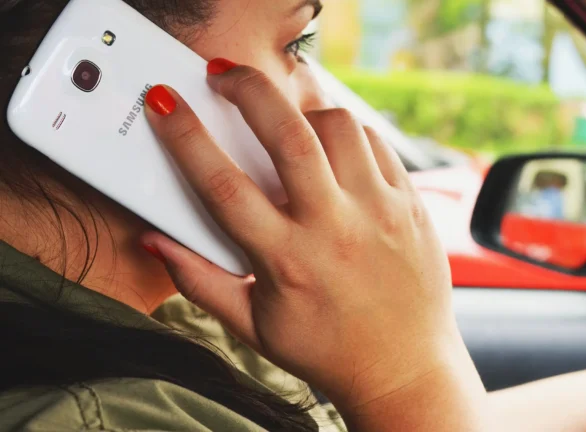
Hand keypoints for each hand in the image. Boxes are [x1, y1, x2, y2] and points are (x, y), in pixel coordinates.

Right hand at [139, 64, 485, 424]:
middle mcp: (335, 228)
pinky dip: (346, 132)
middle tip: (224, 75)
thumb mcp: (253, 326)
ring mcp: (379, 211)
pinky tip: (330, 145)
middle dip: (248, 90)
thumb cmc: (326, 350)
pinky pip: (376, 143)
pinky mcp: (410, 204)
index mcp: (288, 261)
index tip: (164, 103)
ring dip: (302, 111)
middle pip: (289, 135)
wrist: (405, 367)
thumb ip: (200, 281)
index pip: (223, 185)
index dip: (185, 136)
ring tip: (285, 121)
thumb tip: (156, 241)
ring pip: (339, 127)